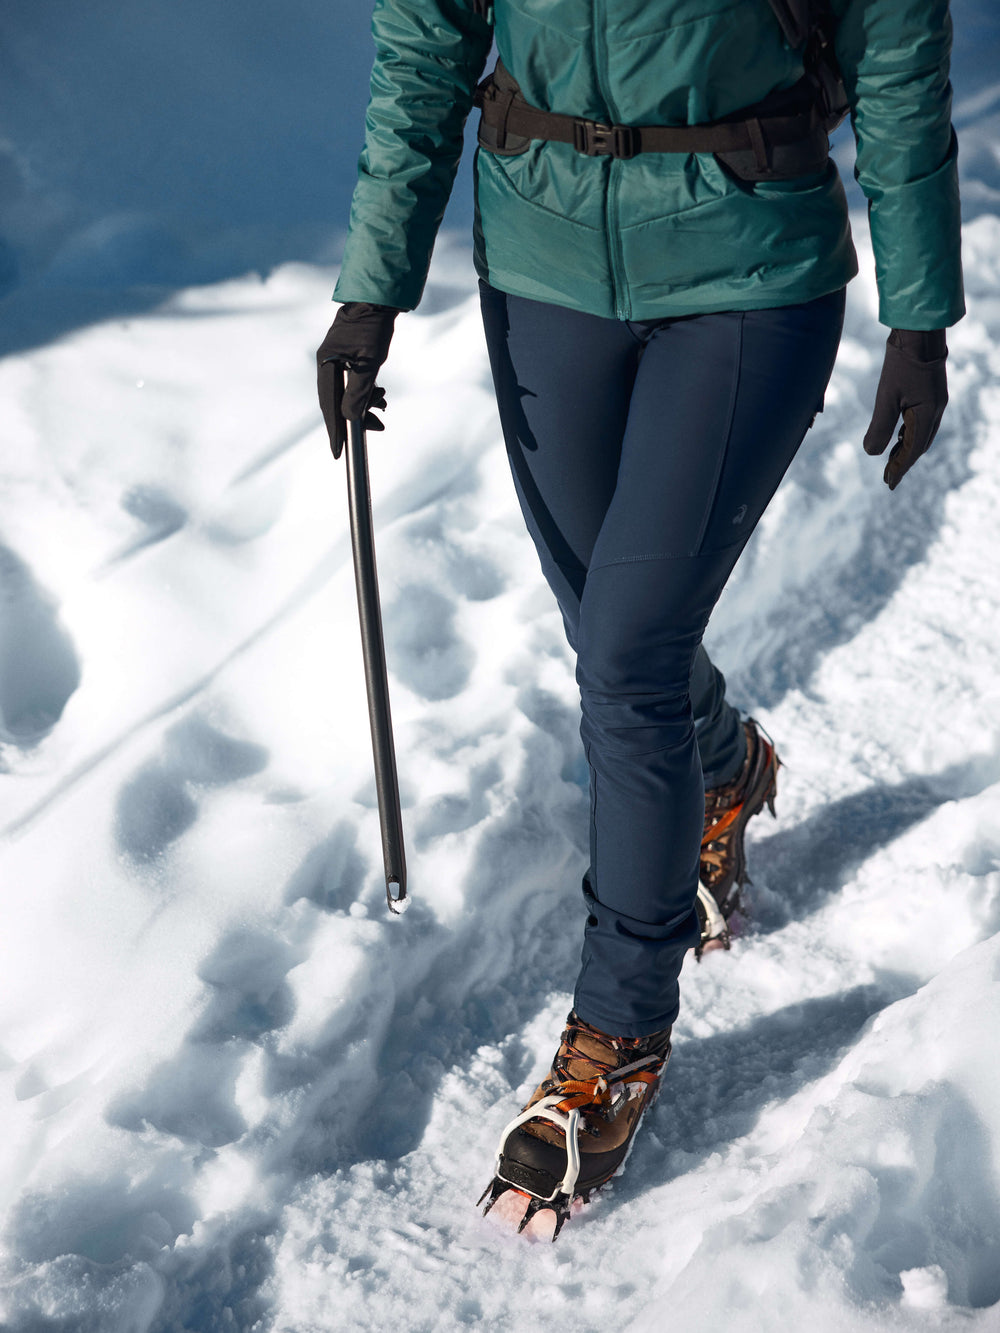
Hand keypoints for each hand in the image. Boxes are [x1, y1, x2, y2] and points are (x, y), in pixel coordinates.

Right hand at [316, 303, 397, 457]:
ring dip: (364, 403)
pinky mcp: (345, 357)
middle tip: (377, 426)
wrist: (377, 298)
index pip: (329, 406)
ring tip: (383, 404)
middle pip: (336, 402)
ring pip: (346, 393)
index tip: (338, 452)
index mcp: (326, 364)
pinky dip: (365, 392)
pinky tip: (380, 393)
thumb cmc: (373, 327)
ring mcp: (334, 360)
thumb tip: (350, 418)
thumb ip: (359, 391)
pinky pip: (351, 383)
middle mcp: (326, 364)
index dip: (334, 431)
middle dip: (355, 418)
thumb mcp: (369, 362)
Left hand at [863, 328, 948, 489]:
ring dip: (906, 448)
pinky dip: (909, 433)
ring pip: (921, 434)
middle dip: (904, 462)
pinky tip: (898, 434)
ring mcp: (935, 401)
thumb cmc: (901, 362)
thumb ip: (880, 426)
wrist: (918, 331)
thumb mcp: (886, 397)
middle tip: (888, 477)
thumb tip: (872, 454)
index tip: (888, 484)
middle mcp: (936, 410)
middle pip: (920, 445)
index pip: (912, 451)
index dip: (900, 469)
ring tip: (891, 460)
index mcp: (927, 414)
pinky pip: (921, 421)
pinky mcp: (931, 393)